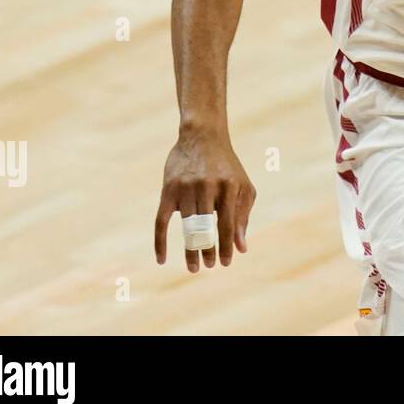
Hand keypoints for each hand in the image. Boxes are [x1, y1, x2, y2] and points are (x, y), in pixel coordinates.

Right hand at [155, 128, 255, 271]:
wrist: (203, 137)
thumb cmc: (227, 167)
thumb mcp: (242, 186)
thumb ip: (243, 215)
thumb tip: (241, 247)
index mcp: (229, 187)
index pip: (227, 223)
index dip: (226, 246)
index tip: (226, 262)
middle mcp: (208, 187)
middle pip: (206, 227)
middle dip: (208, 250)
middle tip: (208, 266)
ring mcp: (186, 188)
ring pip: (186, 227)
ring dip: (190, 249)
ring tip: (194, 266)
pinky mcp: (168, 189)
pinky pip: (161, 221)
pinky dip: (160, 242)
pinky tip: (162, 258)